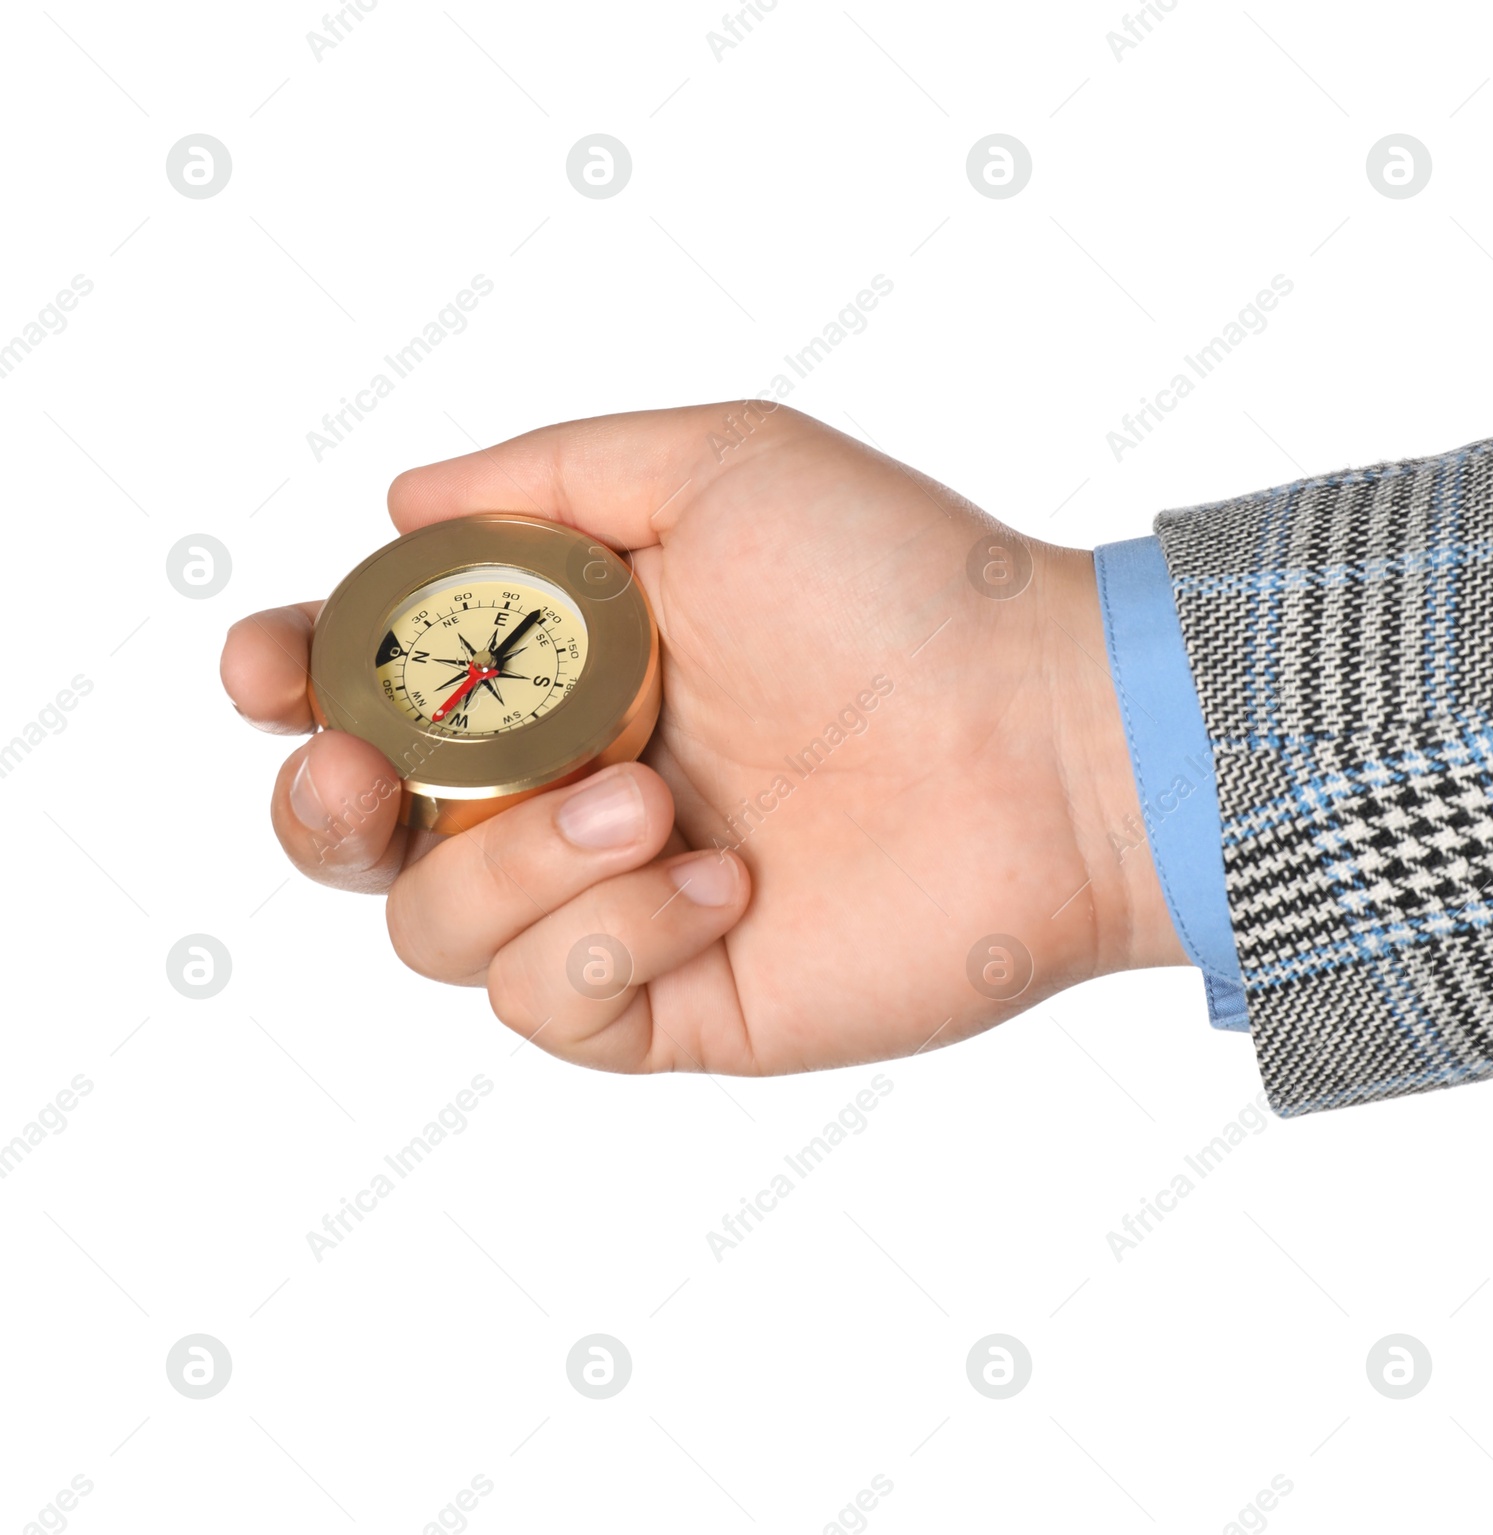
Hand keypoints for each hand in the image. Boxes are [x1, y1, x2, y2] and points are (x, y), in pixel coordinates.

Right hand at [220, 404, 1182, 1074]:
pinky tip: (727, 881)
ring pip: (436, 931)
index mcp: (566, 665)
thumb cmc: (906, 584)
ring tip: (650, 804)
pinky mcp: (676, 1001)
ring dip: (512, 863)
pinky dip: (612, 937)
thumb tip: (398, 502)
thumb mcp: (720, 470)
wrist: (1048, 738)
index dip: (293, 680)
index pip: (378, 686)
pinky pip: (552, 1005)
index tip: (272, 665)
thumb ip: (548, 477)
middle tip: (354, 773)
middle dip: (319, 811)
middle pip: (360, 838)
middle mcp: (571, 788)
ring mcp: (618, 904)